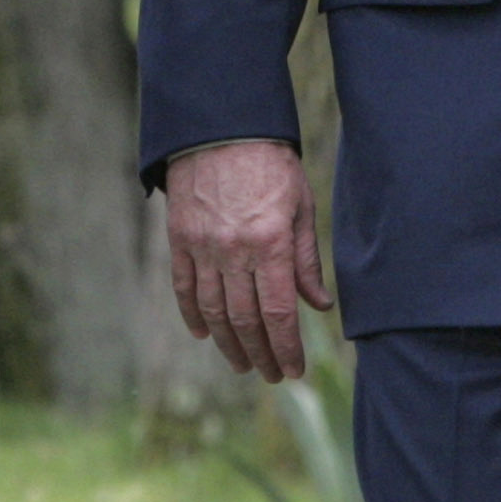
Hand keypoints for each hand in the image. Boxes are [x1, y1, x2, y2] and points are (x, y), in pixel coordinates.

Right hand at [165, 139, 332, 382]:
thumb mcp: (301, 205)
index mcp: (271, 243)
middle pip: (246, 320)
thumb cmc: (271, 164)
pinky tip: (204, 334)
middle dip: (261, 354)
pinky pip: (184, 287)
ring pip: (214, 311)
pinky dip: (193, 315)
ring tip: (242, 364)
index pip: (279, 313)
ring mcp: (203, 247)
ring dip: (228, 344)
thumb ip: (307, 259)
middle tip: (271, 375)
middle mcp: (234, 251)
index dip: (286, 348)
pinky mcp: (180, 239)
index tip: (293, 370)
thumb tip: (320, 306)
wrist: (221, 126)